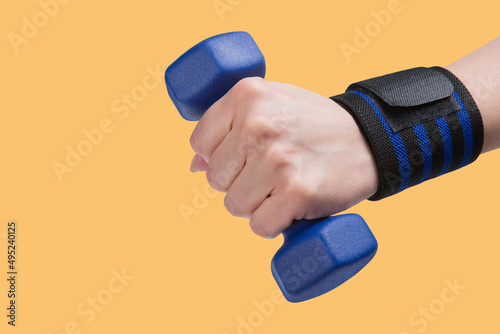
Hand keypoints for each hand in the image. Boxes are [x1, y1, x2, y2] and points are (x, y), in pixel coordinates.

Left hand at [189, 77, 377, 237]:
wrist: (369, 140)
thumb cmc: (313, 124)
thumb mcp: (271, 104)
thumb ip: (230, 125)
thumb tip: (194, 164)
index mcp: (247, 95)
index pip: (199, 143)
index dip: (218, 157)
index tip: (243, 156)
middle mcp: (258, 125)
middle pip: (215, 178)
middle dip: (238, 182)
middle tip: (270, 171)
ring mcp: (277, 160)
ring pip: (234, 206)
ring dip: (256, 205)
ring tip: (284, 185)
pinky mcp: (296, 193)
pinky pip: (259, 226)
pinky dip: (273, 224)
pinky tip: (292, 204)